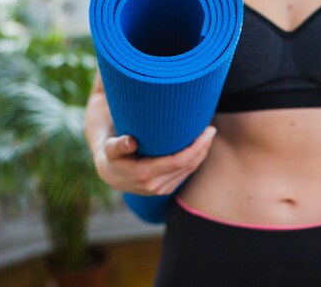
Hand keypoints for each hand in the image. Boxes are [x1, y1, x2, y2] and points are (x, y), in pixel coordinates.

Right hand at [93, 126, 216, 194]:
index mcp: (144, 175)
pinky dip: (195, 160)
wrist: (109, 174)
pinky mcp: (165, 189)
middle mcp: (155, 186)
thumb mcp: (110, 149)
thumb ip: (117, 145)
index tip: (206, 131)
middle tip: (210, 129)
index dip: (196, 147)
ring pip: (189, 171)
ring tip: (208, 136)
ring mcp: (161, 190)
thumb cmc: (111, 155)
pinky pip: (185, 174)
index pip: (179, 161)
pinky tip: (200, 148)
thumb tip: (130, 141)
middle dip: (203, 147)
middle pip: (188, 166)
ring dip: (201, 154)